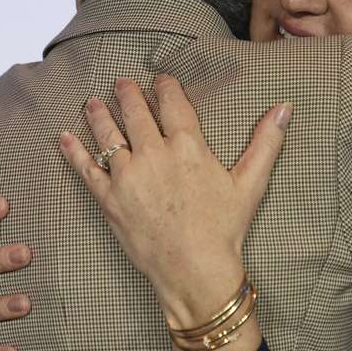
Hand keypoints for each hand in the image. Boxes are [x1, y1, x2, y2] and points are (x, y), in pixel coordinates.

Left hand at [60, 75, 290, 326]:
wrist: (194, 270)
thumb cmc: (224, 229)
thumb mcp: (250, 183)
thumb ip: (266, 142)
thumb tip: (285, 107)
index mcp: (188, 146)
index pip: (172, 103)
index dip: (165, 87)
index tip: (160, 80)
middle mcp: (154, 154)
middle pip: (135, 113)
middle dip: (127, 94)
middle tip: (121, 83)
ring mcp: (127, 176)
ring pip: (108, 135)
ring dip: (99, 115)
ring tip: (93, 102)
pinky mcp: (109, 199)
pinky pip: (86, 168)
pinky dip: (74, 151)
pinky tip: (66, 137)